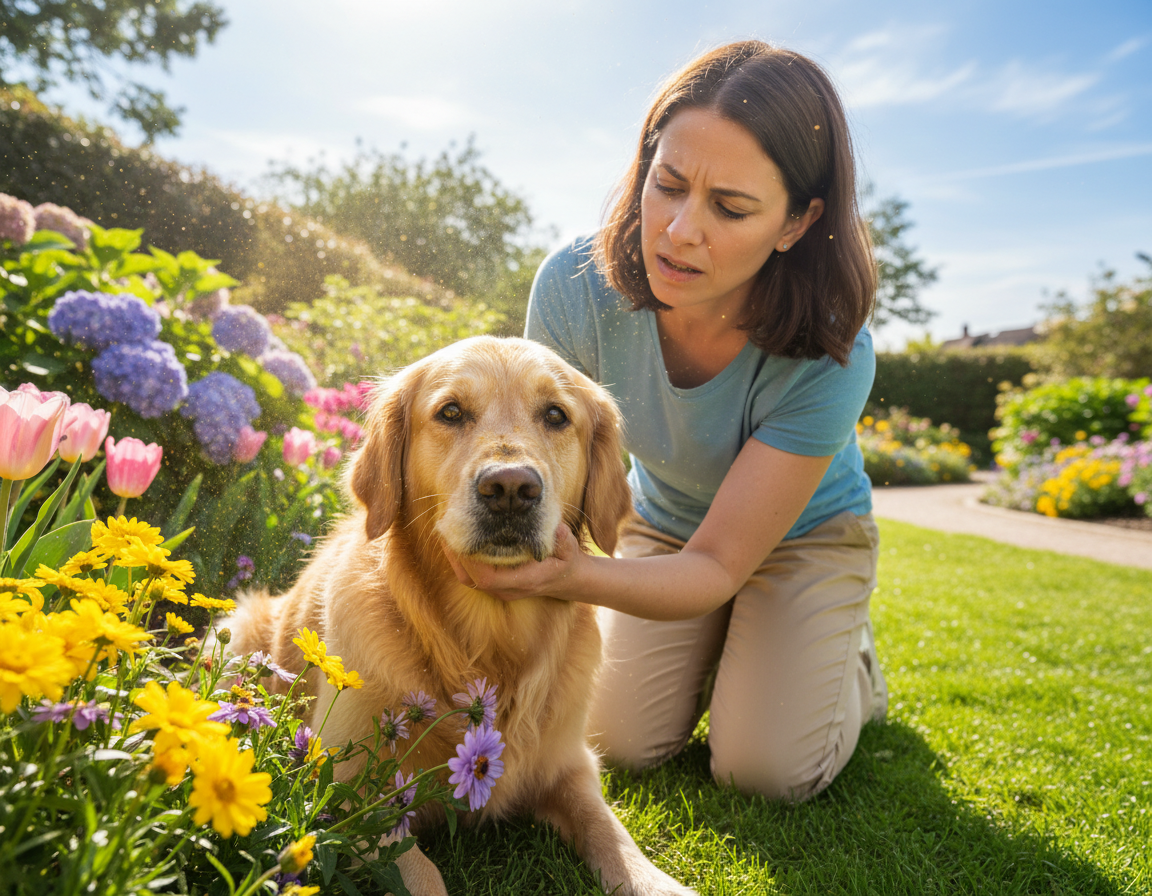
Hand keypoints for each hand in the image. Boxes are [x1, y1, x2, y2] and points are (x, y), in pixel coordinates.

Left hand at [443, 524, 582, 602]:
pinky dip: (461, 558)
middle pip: (470, 578)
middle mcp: (507, 590)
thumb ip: (562, 539)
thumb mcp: (569, 548)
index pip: (488, 578)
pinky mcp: (494, 584)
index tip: (463, 537)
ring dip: (454, 555)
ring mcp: (499, 590)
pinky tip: (456, 538)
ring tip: (446, 530)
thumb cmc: (566, 561)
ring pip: (467, 578)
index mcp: (523, 582)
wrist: (567, 579)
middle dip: (455, 553)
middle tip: (446, 527)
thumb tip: (556, 530)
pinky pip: (471, 574)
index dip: (471, 560)